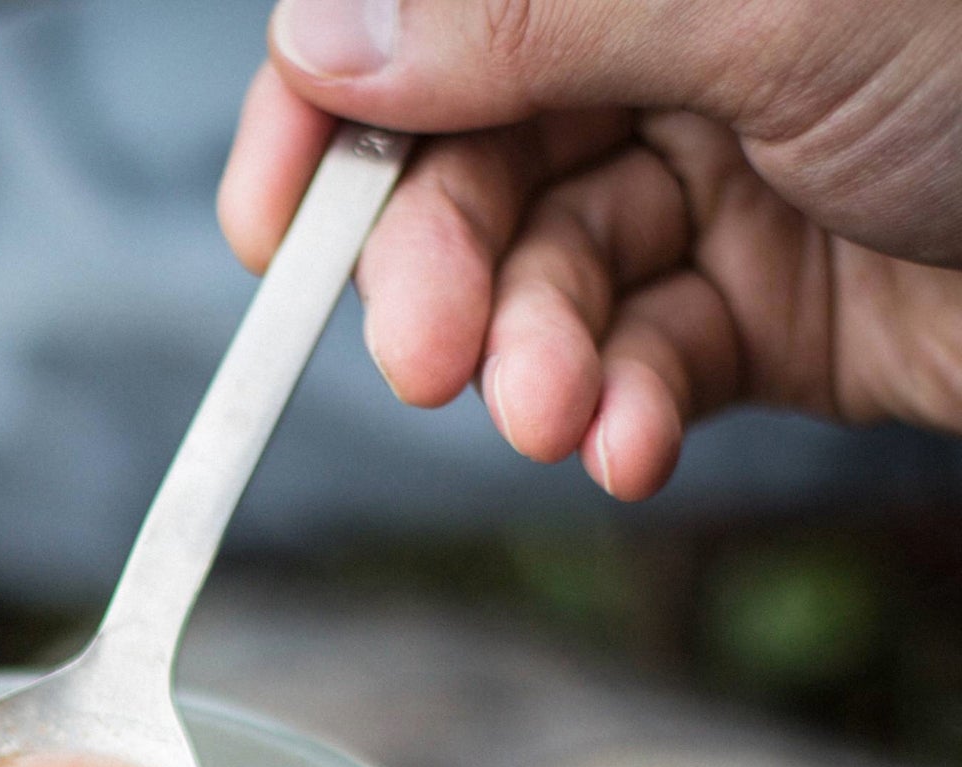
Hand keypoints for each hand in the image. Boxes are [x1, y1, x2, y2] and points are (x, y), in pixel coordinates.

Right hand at [219, 0, 961, 498]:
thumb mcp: (770, 1)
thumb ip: (534, 16)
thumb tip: (326, 36)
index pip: (429, 10)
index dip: (332, 110)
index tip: (275, 228)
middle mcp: (670, 40)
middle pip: (474, 159)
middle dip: (437, 268)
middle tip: (421, 358)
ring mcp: (719, 171)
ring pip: (550, 277)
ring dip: (530, 360)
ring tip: (550, 413)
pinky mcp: (763, 303)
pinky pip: (644, 360)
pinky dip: (621, 410)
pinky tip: (628, 442)